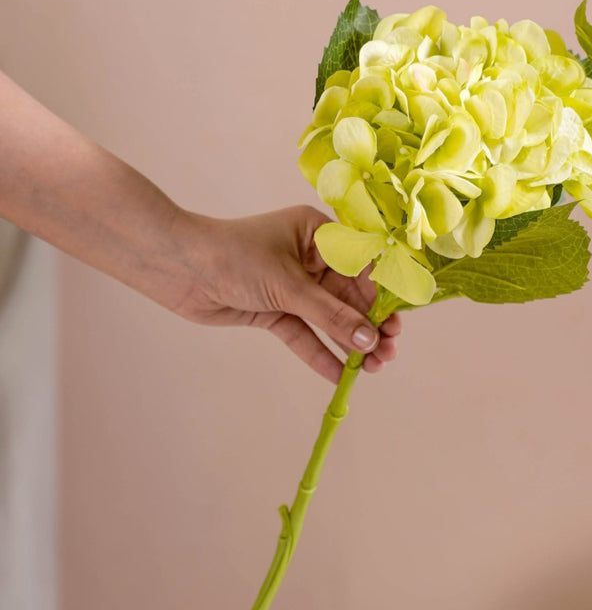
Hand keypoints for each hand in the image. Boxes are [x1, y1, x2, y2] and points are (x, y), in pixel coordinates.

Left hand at [169, 205, 401, 382]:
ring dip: (349, 342)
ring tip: (374, 368)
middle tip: (389, 352)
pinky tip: (339, 374)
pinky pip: (303, 333)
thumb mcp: (288, 285)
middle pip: (348, 296)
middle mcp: (309, 258)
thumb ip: (330, 315)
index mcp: (317, 234)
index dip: (382, 295)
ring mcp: (291, 286)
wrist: (175, 266)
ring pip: (328, 318)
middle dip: (368, 325)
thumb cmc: (233, 256)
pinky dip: (319, 352)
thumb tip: (369, 340)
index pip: (361, 265)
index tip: (398, 322)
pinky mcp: (273, 310)